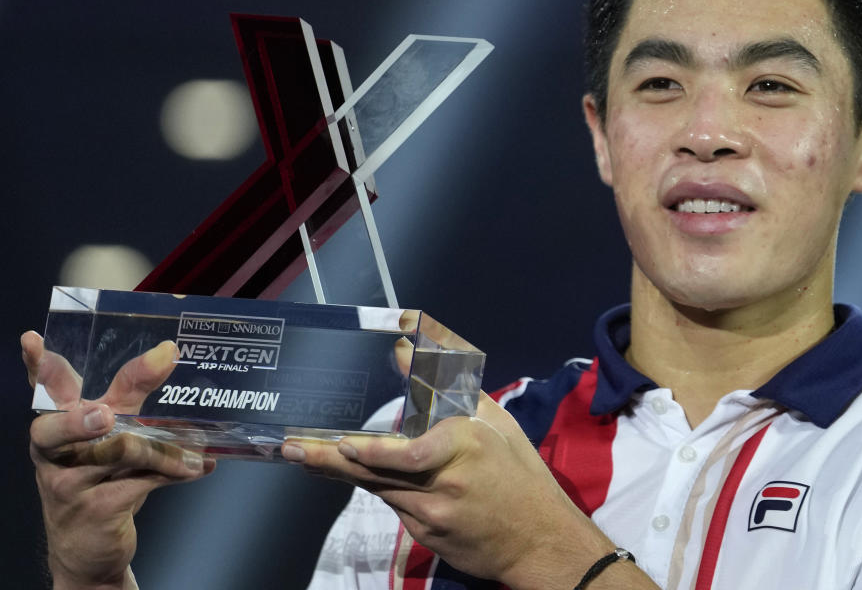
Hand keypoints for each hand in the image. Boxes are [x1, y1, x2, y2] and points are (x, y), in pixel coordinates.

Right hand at [24, 331, 214, 589]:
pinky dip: (176, 472)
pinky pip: (142, 482)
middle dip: (80, 423)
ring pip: (119, 453)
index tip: (33, 339)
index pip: (43, 390)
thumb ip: (131, 396)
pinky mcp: (95, 509)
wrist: (88, 550)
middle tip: (105, 416)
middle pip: (60, 428)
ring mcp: (70, 483)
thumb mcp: (111, 435)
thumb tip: (168, 352)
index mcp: (56, 426)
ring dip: (166, 452)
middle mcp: (55, 452)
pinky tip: (199, 468)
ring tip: (196, 454)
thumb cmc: (100, 481)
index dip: (36, 365)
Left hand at [281, 392, 618, 589]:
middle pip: (376, 472)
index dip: (373, 453)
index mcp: (464, 448)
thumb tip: (407, 348)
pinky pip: (394, 505)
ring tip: (303, 456)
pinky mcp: (426, 536)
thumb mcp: (496, 422)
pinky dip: (377, 486)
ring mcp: (432, 516)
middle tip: (291, 449)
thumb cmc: (520, 474)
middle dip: (329, 460)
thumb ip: (447, 385)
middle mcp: (442, 484)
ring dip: (340, 472)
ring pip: (377, 489)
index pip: (409, 454)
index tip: (345, 443)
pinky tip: (355, 473)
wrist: (540, 542)